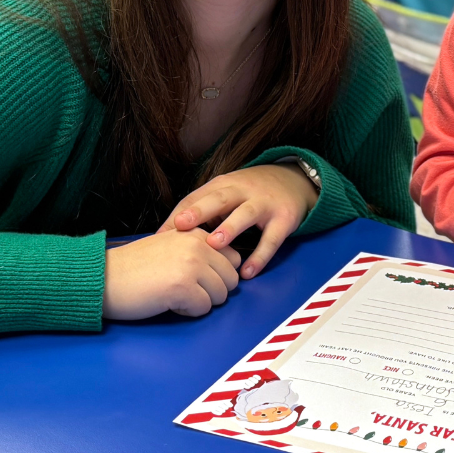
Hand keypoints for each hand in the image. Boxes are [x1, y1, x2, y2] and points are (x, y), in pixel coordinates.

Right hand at [103, 228, 240, 319]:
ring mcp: (191, 265)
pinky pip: (204, 309)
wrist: (103, 277)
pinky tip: (168, 301)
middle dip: (212, 291)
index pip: (233, 258)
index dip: (217, 275)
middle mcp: (197, 244)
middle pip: (231, 280)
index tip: (195, 278)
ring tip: (174, 294)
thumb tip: (228, 269)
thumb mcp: (171, 245)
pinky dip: (188, 312)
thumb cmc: (134, 267)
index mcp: (196, 233)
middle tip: (184, 289)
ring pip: (220, 296)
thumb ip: (198, 250)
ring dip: (200, 301)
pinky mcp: (183, 287)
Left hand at [160, 164, 317, 279]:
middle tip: (181, 226)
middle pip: (219, 199)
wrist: (293, 181)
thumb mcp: (226, 193)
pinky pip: (271, 240)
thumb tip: (165, 238)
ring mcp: (265, 204)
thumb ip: (201, 211)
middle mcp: (243, 191)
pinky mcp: (284, 219)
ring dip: (230, 228)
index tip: (160, 235)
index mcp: (223, 185)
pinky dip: (260, 256)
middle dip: (200, 211)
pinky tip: (247, 272)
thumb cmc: (249, 192)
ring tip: (214, 245)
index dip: (179, 214)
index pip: (196, 197)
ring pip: (246, 214)